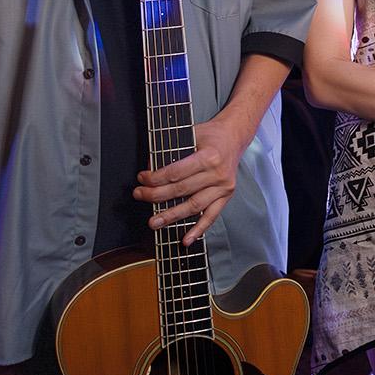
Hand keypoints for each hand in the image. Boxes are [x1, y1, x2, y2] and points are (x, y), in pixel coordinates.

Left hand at [135, 116, 250, 244]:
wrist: (234, 137)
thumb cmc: (210, 135)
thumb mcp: (190, 134)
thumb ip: (171, 150)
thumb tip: (150, 168)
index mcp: (209, 156)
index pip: (177, 173)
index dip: (156, 178)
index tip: (142, 179)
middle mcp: (218, 174)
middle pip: (182, 190)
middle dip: (157, 196)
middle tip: (140, 196)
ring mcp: (223, 188)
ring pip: (194, 206)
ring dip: (172, 216)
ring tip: (154, 222)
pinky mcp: (226, 197)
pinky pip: (211, 216)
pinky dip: (198, 230)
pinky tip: (186, 239)